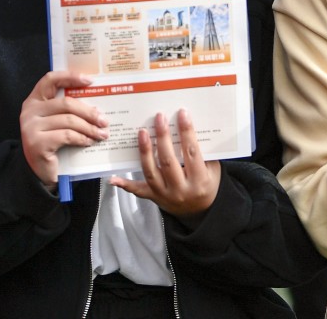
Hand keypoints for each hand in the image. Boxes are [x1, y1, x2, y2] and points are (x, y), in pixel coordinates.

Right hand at [20, 71, 108, 186]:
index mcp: (34, 101)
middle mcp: (29, 112)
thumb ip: (67, 110)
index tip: (90, 80)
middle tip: (104, 120)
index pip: (50, 80)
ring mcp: (30, 127)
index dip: (70, 77)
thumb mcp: (56, 122)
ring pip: (69, 121)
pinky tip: (89, 142)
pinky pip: (67, 136)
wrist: (38, 173)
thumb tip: (97, 107)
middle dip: (89, 112)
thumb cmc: (52, 143)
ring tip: (102, 134)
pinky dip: (82, 138)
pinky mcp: (37, 143)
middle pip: (66, 103)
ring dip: (89, 128)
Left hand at [110, 110, 220, 225]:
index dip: (187, 133)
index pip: (192, 153)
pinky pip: (138, 190)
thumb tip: (191, 126)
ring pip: (151, 172)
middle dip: (162, 137)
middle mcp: (181, 190)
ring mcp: (165, 195)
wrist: (200, 211)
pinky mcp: (154, 198)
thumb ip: (204, 152)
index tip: (182, 114)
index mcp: (200, 180)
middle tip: (159, 118)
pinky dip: (125, 185)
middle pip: (168, 161)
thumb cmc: (208, 185)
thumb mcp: (213, 170)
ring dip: (145, 151)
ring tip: (142, 132)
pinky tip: (113, 178)